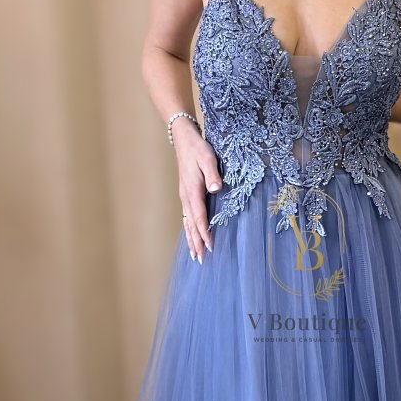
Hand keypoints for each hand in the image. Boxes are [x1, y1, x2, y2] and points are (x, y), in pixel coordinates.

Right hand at [173, 119, 222, 262]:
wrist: (184, 140)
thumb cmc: (198, 149)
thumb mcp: (208, 158)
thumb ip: (213, 174)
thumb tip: (216, 189)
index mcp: (193, 191)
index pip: (199, 217)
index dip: (204, 233)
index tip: (210, 246)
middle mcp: (186, 197)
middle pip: (191, 225)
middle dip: (196, 243)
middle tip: (201, 260)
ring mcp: (184, 197)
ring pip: (187, 223)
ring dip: (191, 240)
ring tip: (195, 255)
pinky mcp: (186, 195)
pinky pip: (187, 217)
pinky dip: (189, 230)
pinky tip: (192, 237)